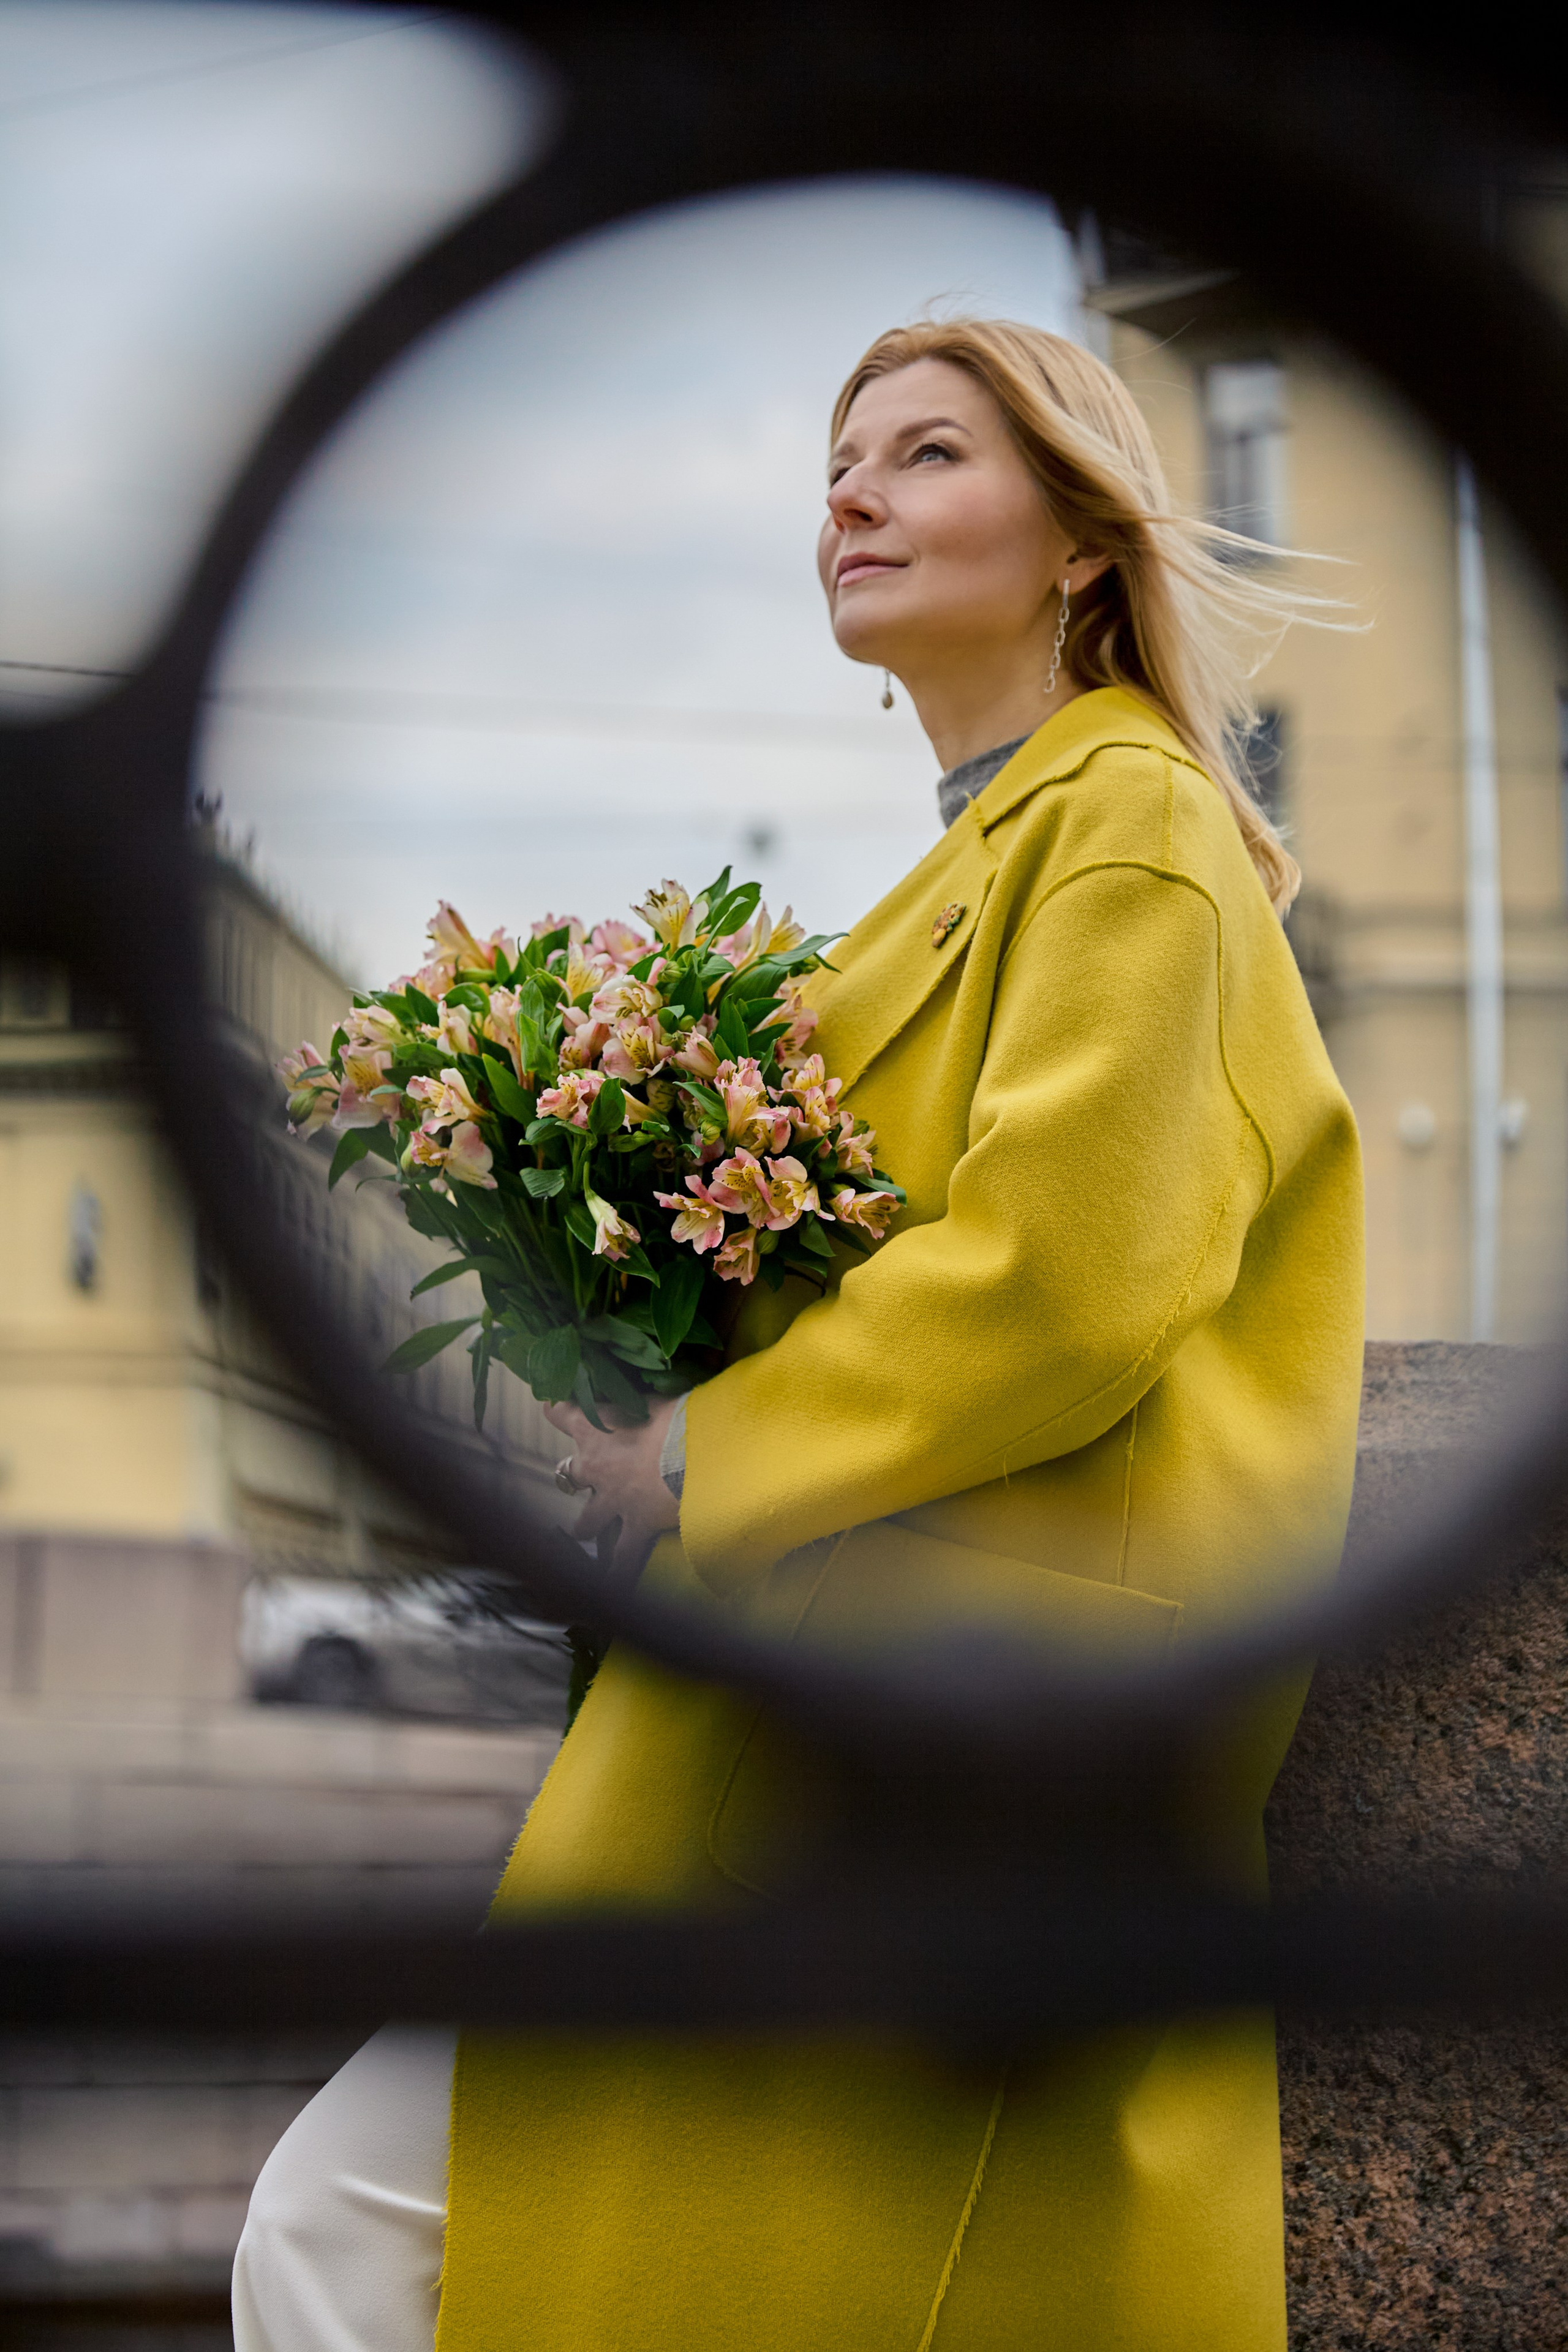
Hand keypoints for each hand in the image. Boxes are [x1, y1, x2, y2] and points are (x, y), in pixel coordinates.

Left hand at [543, 1392, 680, 1578]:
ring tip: (585, 1533)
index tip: (552, 1408)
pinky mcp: (635, 1526)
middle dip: (572, 1476)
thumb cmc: (682, 1416)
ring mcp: (612, 1501)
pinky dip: (618, 1575)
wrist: (701, 1450)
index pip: (559, 1413)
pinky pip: (622, 1560)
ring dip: (586, 1527)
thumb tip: (654, 1404)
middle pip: (568, 1472)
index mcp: (596, 1427)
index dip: (556, 1410)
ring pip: (585, 1522)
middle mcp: (596, 1466)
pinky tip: (613, 1590)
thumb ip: (645, 1407)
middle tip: (578, 1476)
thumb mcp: (658, 1401)